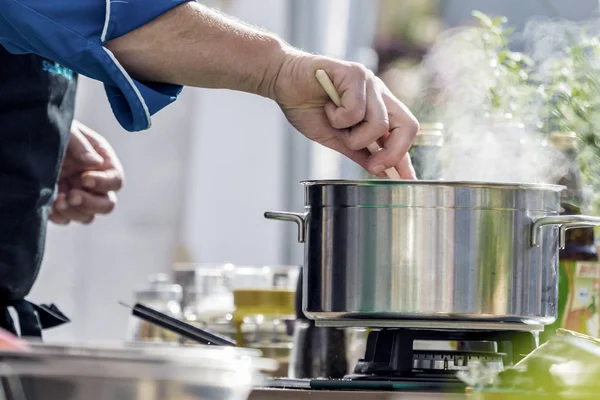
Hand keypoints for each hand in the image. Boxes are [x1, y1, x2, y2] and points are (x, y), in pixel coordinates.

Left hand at [50, 121, 123, 224]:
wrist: (29, 138)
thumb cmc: (52, 130)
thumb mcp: (69, 131)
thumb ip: (82, 145)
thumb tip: (95, 163)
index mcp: (103, 162)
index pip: (116, 180)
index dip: (104, 183)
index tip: (84, 178)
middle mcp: (95, 182)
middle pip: (107, 204)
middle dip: (91, 204)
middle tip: (72, 196)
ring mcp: (79, 195)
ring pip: (88, 217)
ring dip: (74, 212)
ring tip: (56, 200)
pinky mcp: (62, 205)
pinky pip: (66, 220)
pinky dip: (59, 216)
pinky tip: (48, 204)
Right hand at [273, 52, 418, 178]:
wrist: (282, 80)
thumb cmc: (307, 105)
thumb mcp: (336, 138)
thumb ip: (359, 152)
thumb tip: (380, 172)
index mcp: (378, 108)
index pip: (403, 133)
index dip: (406, 159)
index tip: (407, 181)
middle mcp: (379, 94)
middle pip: (407, 126)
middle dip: (392, 153)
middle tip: (373, 165)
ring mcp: (369, 82)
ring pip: (379, 124)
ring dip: (353, 135)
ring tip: (335, 124)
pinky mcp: (355, 73)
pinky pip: (356, 111)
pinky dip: (337, 117)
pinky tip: (327, 108)